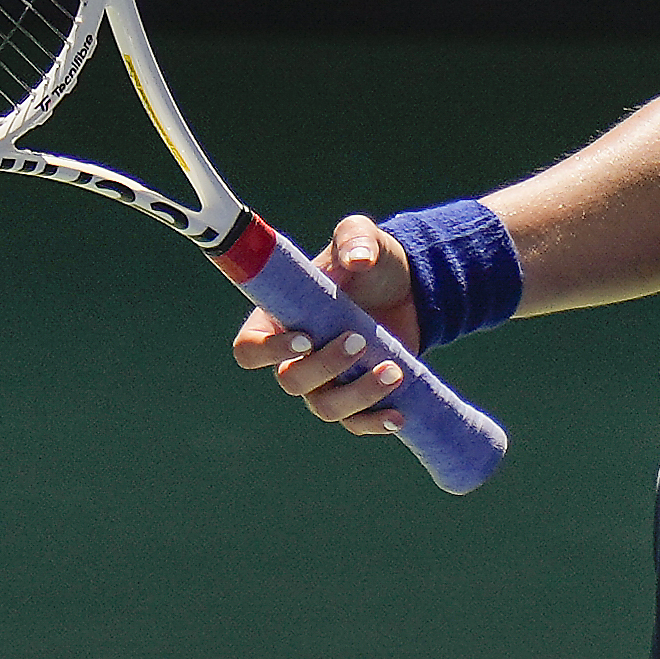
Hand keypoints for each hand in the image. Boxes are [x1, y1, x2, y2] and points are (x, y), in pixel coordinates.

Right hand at [229, 214, 424, 437]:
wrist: (409, 285)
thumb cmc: (370, 258)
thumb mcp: (361, 236)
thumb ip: (355, 238)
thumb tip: (358, 258)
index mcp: (280, 318)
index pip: (250, 348)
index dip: (269, 350)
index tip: (306, 338)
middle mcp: (296, 357)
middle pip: (292, 381)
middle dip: (326, 366)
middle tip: (361, 339)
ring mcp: (327, 381)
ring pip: (327, 407)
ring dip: (359, 395)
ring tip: (394, 371)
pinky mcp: (358, 396)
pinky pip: (356, 422)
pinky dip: (375, 422)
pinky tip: (399, 414)